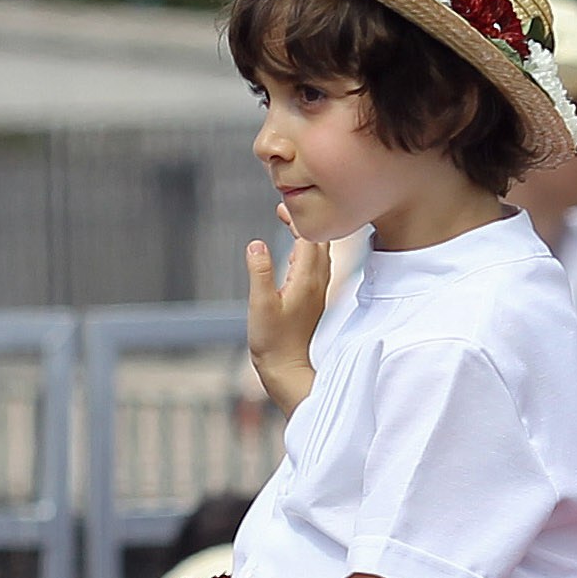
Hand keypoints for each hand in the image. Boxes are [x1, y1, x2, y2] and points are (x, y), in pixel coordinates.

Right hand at [244, 204, 328, 411]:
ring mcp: (317, 290)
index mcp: (307, 278)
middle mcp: (317, 281)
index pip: (309, 237)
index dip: (297, 219)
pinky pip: (316, 265)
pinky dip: (307, 251)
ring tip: (289, 224)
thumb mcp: (260, 305)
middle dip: (304, 223)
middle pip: (319, 241)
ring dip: (307, 236)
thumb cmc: (272, 341)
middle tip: (283, 211)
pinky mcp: (312, 299)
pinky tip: (295, 252)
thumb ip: (259, 272)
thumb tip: (256, 244)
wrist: (286, 369)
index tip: (281, 208)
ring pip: (320, 253)